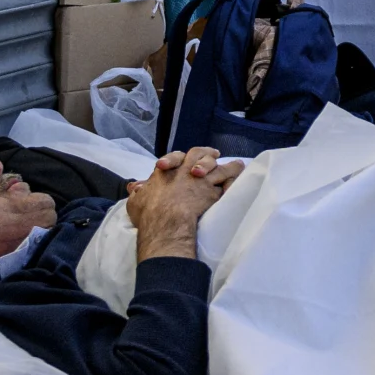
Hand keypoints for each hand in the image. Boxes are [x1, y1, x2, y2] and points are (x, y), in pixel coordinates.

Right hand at [125, 147, 241, 258]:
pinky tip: (239, 181)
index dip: (178, 158)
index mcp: (166, 171)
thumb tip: (135, 187)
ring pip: (219, 168)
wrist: (166, 220)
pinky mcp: (213, 192)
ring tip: (238, 165)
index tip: (183, 160)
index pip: (174, 158)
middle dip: (206, 154)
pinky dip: (234, 182)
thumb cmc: (149, 212)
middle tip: (215, 153)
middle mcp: (186, 171)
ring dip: (229, 166)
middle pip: (199, 154)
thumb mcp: (136, 202)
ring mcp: (201, 181)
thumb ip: (137, 193)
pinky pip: (228, 184)